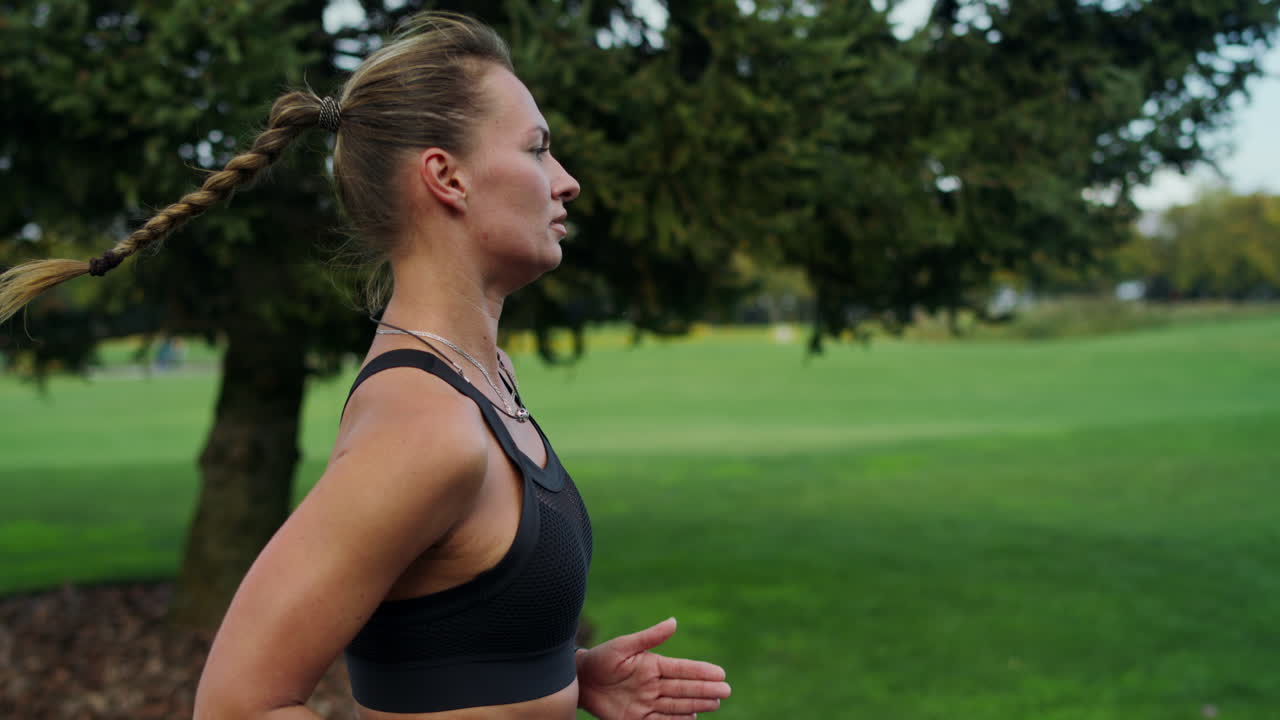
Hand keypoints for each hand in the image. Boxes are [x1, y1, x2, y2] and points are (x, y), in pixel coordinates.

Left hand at [576, 617, 730, 719]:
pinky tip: (693, 719)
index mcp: (653, 665)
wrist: (580, 680)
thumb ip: (649, 637)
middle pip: (684, 689)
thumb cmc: (601, 658)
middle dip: (705, 690)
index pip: (682, 669)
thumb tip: (674, 621)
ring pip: (677, 705)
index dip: (701, 671)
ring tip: (715, 704)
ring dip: (696, 705)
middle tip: (726, 691)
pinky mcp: (637, 718)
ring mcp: (647, 702)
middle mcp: (654, 684)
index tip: (720, 673)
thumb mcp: (624, 645)